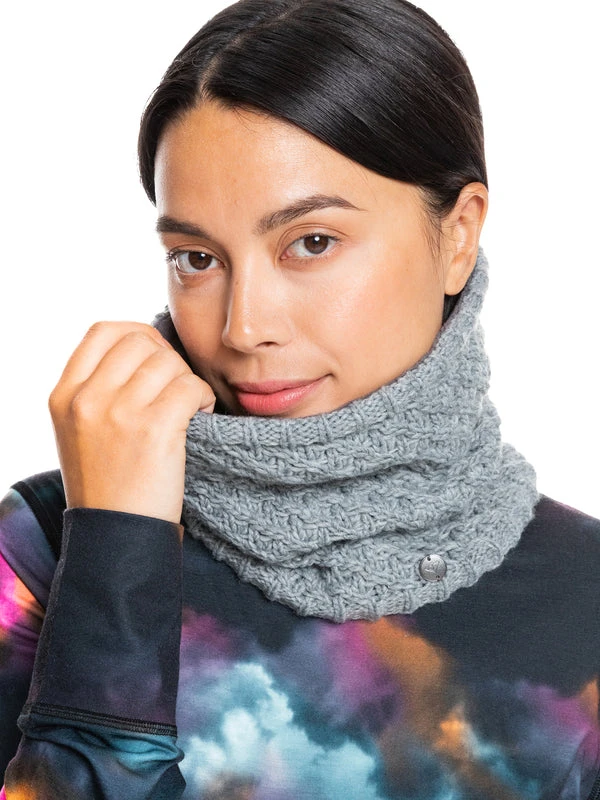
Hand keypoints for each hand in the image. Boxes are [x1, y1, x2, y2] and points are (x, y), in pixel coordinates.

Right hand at [49, 321, 214, 523]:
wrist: (116, 536)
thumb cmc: (107, 485)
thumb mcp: (80, 430)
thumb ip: (97, 388)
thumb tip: (143, 348)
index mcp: (64, 395)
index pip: (102, 331)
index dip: (138, 336)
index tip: (155, 358)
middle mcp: (86, 399)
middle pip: (141, 341)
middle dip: (168, 359)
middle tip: (176, 388)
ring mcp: (118, 412)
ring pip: (169, 362)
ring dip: (187, 381)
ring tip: (188, 407)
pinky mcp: (153, 428)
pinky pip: (190, 387)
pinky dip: (203, 399)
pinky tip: (200, 417)